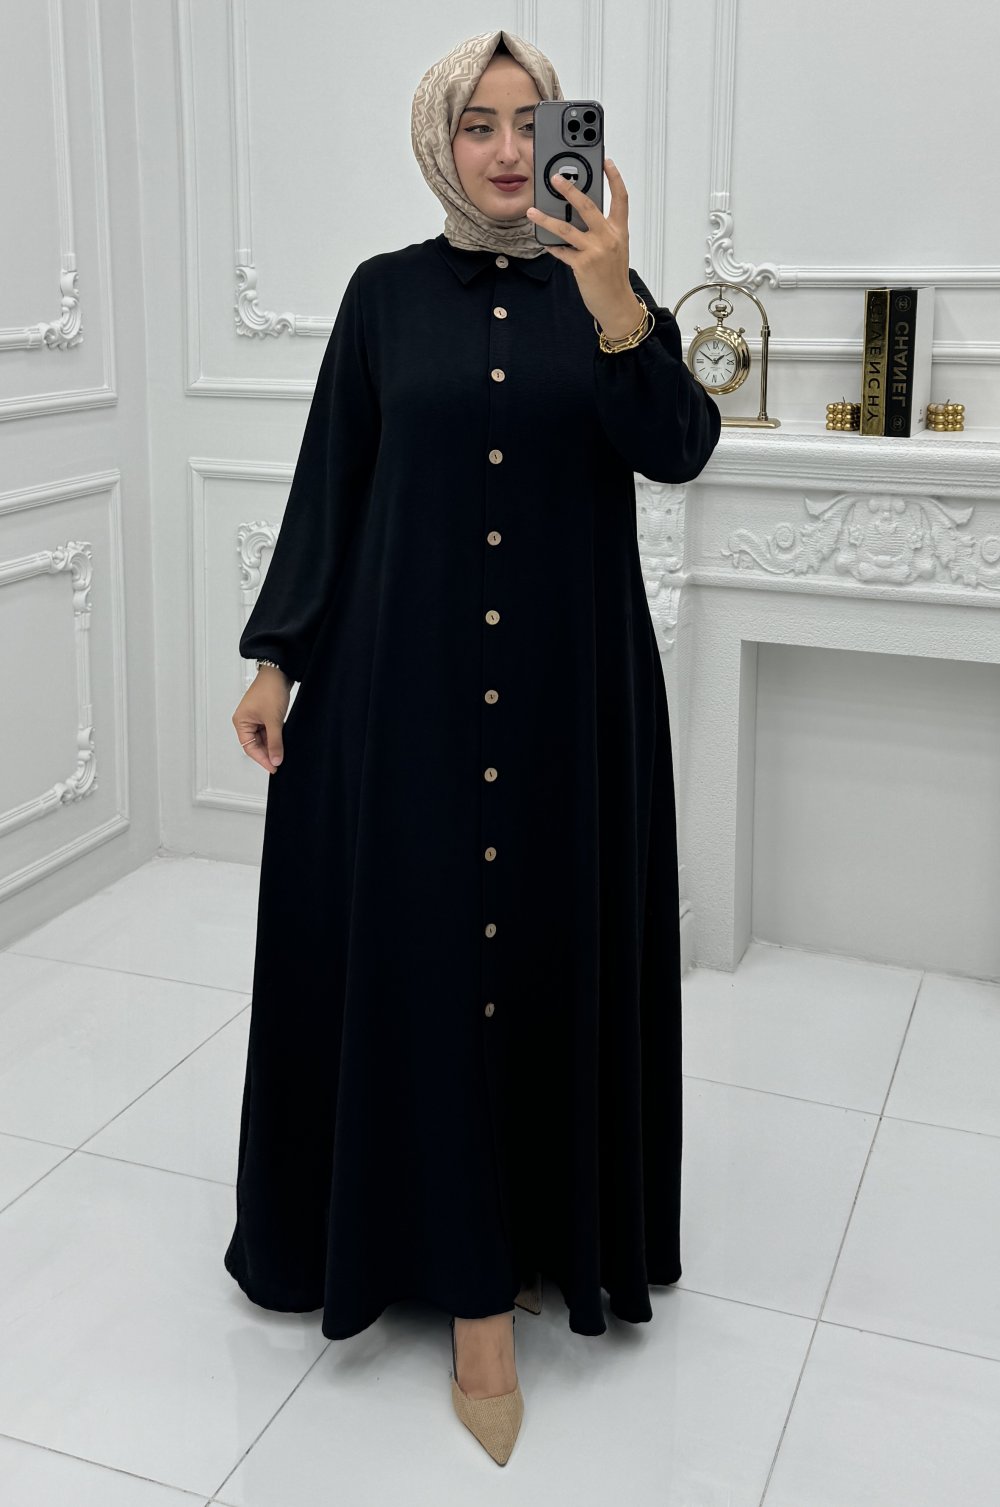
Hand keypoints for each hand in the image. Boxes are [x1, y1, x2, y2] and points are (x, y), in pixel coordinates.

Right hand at [233, 668, 289, 774]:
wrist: (280, 672)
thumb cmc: (270, 690)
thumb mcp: (274, 720)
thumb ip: (275, 742)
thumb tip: (276, 760)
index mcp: (241, 722)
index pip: (249, 747)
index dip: (262, 759)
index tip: (274, 767)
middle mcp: (246, 721)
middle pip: (256, 744)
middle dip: (268, 753)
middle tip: (280, 763)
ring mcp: (256, 718)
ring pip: (263, 738)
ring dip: (272, 745)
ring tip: (283, 754)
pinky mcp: (265, 715)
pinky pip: (269, 731)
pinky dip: (276, 738)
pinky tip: (284, 743)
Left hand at [525, 157, 641, 336]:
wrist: (616, 304)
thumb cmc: (614, 277)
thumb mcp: (615, 249)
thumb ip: (601, 231)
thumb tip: (578, 217)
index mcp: (619, 231)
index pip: (621, 198)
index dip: (614, 178)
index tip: (606, 162)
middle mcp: (608, 237)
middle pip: (588, 206)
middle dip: (570, 189)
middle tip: (555, 178)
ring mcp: (595, 251)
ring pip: (566, 228)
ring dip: (546, 218)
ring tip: (532, 211)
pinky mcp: (583, 265)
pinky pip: (562, 251)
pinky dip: (551, 246)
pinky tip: (543, 241)